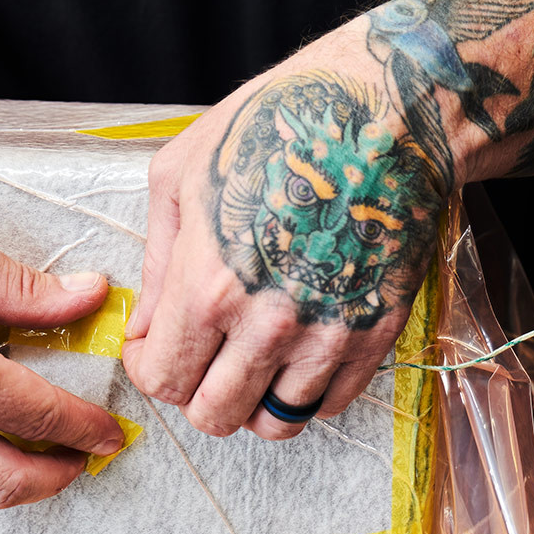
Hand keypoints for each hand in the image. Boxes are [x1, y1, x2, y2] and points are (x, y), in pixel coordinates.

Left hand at [121, 20, 447, 440]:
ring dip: (255, 396)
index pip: (163, 382)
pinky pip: (329, 404)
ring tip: (253, 353)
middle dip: (198, 392)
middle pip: (215, 416)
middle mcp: (268, 324)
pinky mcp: (376, 334)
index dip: (151, 370)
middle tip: (204, 355)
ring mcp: (328, 334)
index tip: (158, 350)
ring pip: (275, 422)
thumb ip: (157, 265)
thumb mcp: (180, 176)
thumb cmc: (275, 127)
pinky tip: (298, 346)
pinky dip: (308, 389)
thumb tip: (145, 329)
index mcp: (208, 286)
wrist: (387, 111)